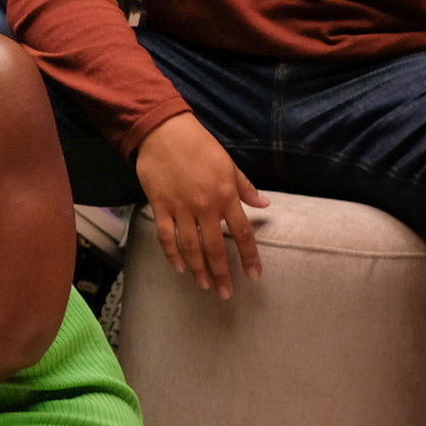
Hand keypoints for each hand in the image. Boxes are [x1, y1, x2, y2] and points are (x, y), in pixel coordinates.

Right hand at [134, 114, 266, 298]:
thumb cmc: (200, 146)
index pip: (243, 233)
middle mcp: (206, 207)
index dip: (250, 257)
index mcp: (226, 196)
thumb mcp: (229, 164)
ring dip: (199, 269)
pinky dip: (172, 254)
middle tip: (225, 293)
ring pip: (191, 247)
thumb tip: (264, 206)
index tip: (254, 275)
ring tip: (204, 285)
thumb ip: (245, 188)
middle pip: (216, 248)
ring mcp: (181, 209)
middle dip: (222, 273)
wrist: (165, 132)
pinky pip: (166, 236)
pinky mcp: (161, 206)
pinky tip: (179, 267)